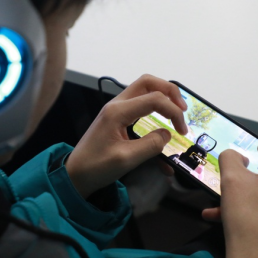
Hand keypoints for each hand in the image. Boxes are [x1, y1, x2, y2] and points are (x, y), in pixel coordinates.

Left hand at [65, 74, 187, 197]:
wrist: (75, 174)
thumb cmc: (96, 167)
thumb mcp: (125, 160)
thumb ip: (150, 146)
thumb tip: (168, 135)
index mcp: (118, 112)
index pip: (154, 99)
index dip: (173, 111)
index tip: (182, 131)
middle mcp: (117, 105)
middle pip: (148, 83)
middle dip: (170, 92)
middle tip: (182, 109)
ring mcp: (117, 110)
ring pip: (144, 91)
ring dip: (163, 98)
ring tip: (176, 114)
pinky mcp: (118, 118)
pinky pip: (140, 108)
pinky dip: (155, 115)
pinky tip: (163, 136)